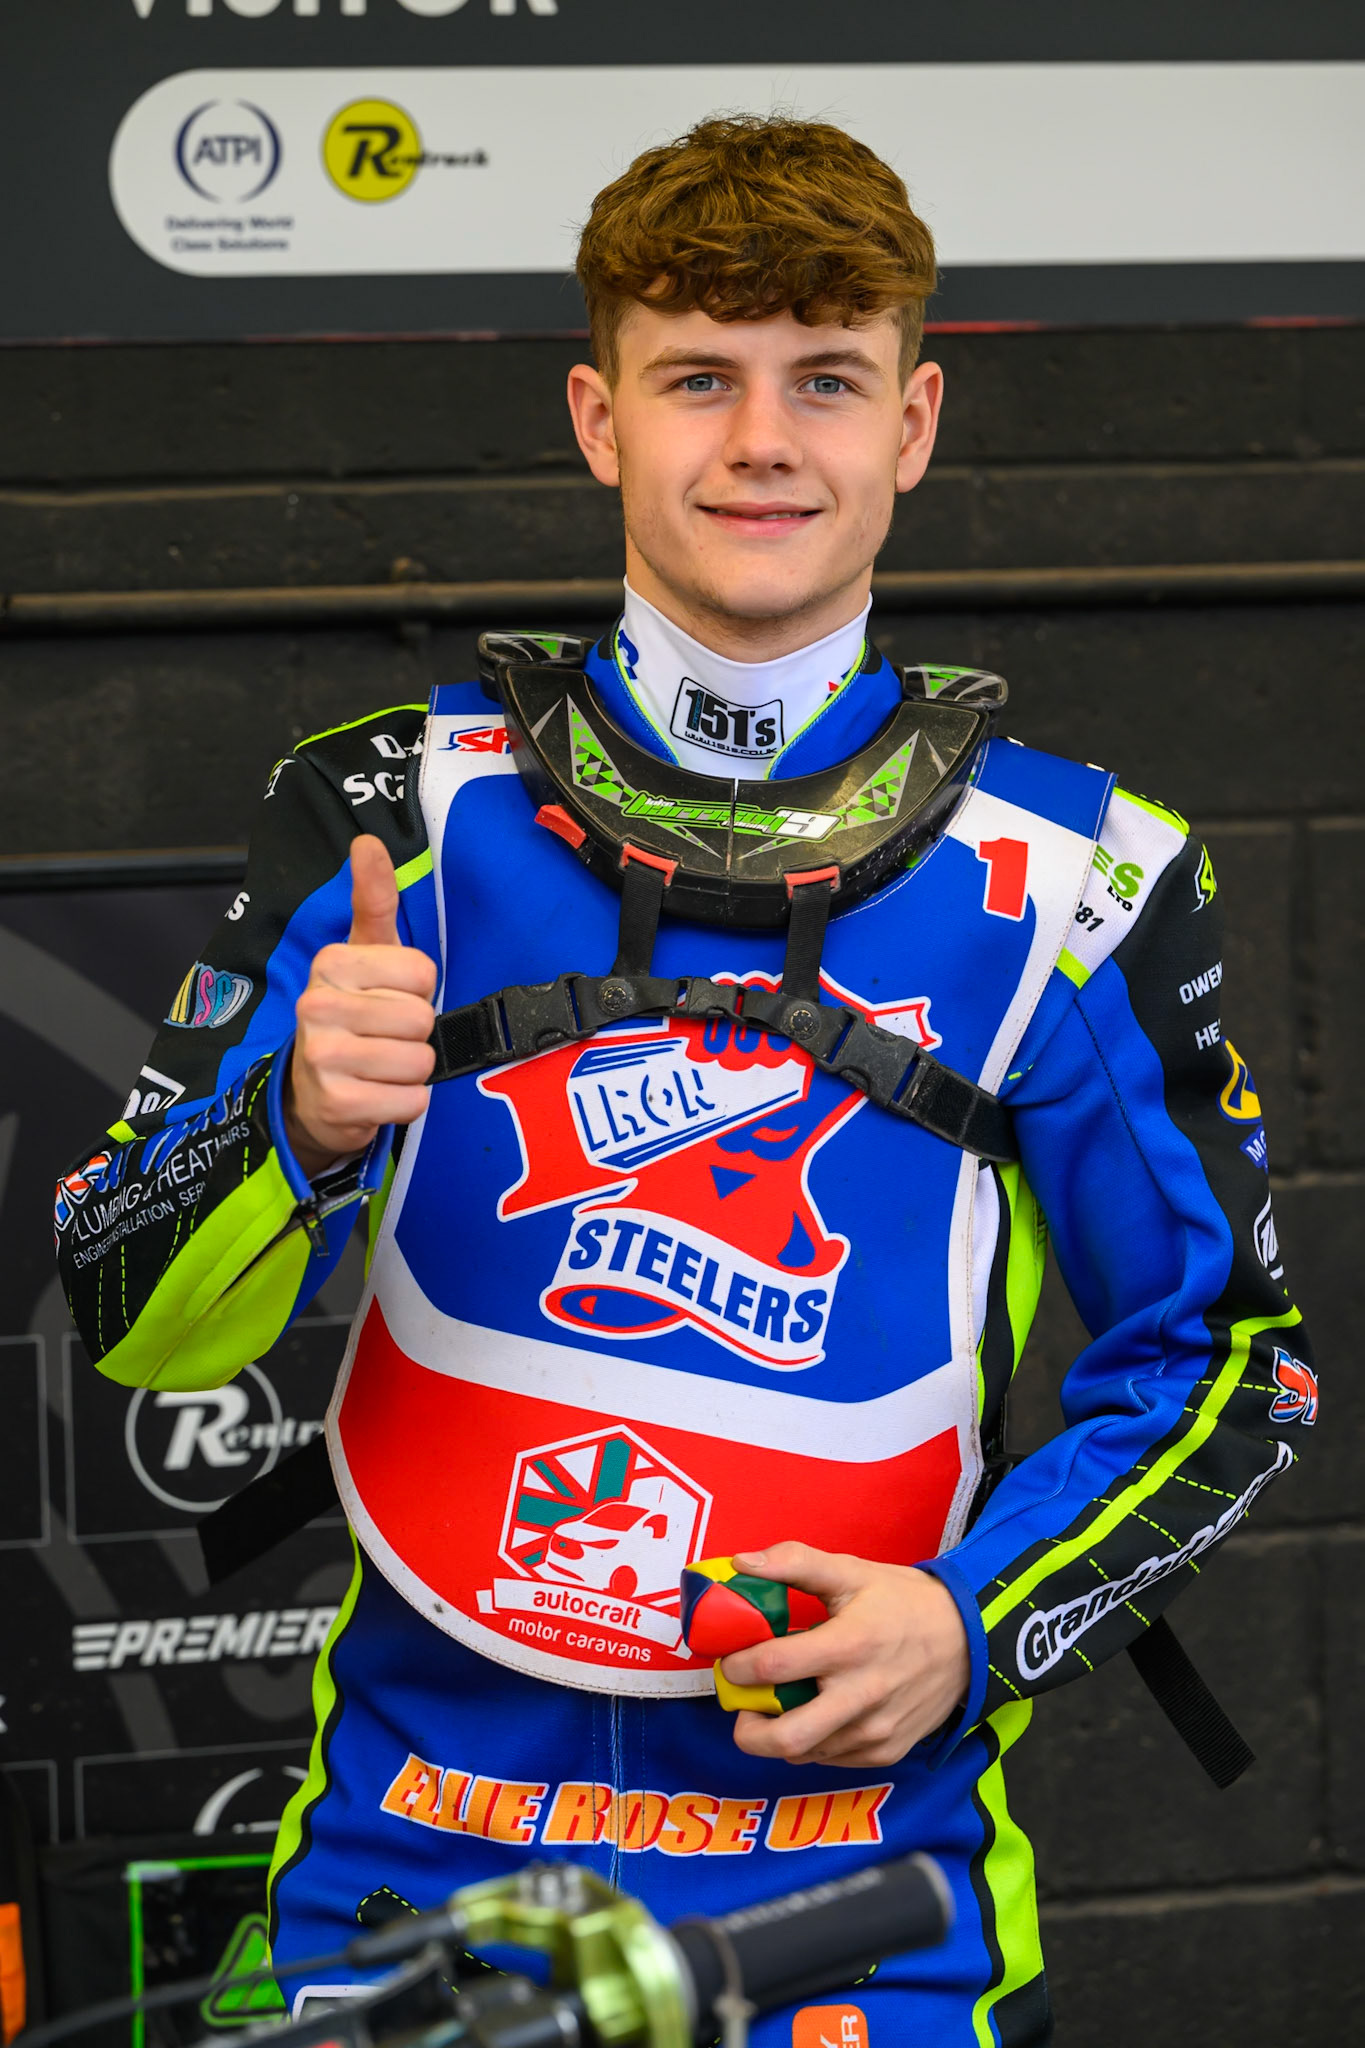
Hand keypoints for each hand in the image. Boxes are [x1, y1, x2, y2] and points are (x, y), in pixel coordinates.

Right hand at [285, 834, 436, 1177]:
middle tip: (384, 1037)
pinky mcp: (337, 1105)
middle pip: (422, 1019)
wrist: (311, 1092)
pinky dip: (405, 1104)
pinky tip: (377, 1094)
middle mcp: (318, 1006)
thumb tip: (367, 841)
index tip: (389, 997)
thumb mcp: (362, 955)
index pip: (423, 973)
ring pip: (420, 1061)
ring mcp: (323, 1058)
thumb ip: (373, 900)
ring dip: (412, 1071)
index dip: (419, 990)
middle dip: (416, 1034)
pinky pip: (412, 1101)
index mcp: (331, 963)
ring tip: (381, 1066)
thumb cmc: (351, 1015)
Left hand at [720, 1543, 970, 1768]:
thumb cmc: (904, 1601)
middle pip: (783, 1736)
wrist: (970, 1638)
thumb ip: (793, 1563)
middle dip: (746, 1728)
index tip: (732, 1661)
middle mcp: (860, 1696)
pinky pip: (831, 1758)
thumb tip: (740, 1563)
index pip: (773, 1667)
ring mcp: (875, 1731)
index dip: (738, 1667)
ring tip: (781, 1703)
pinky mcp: (886, 1752)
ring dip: (779, 1733)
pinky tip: (817, 1712)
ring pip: (803, 1752)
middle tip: (742, 1704)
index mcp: (848, 1646)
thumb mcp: (851, 1571)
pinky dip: (812, 1742)